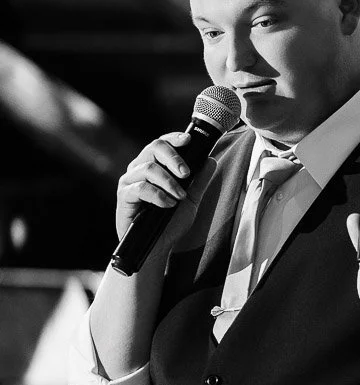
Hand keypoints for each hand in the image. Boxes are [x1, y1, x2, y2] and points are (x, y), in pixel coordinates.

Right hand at [115, 132, 215, 248]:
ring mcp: (130, 181)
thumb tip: (210, 160)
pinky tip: (168, 205)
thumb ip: (200, 180)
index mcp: (154, 166)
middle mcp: (140, 169)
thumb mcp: (191, 199)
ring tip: (179, 197)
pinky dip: (158, 195)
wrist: (157, 246)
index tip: (189, 140)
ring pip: (148, 168)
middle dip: (174, 158)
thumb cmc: (171, 222)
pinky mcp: (124, 196)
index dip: (174, 138)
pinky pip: (140, 188)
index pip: (162, 143)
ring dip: (169, 182)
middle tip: (187, 174)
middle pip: (153, 147)